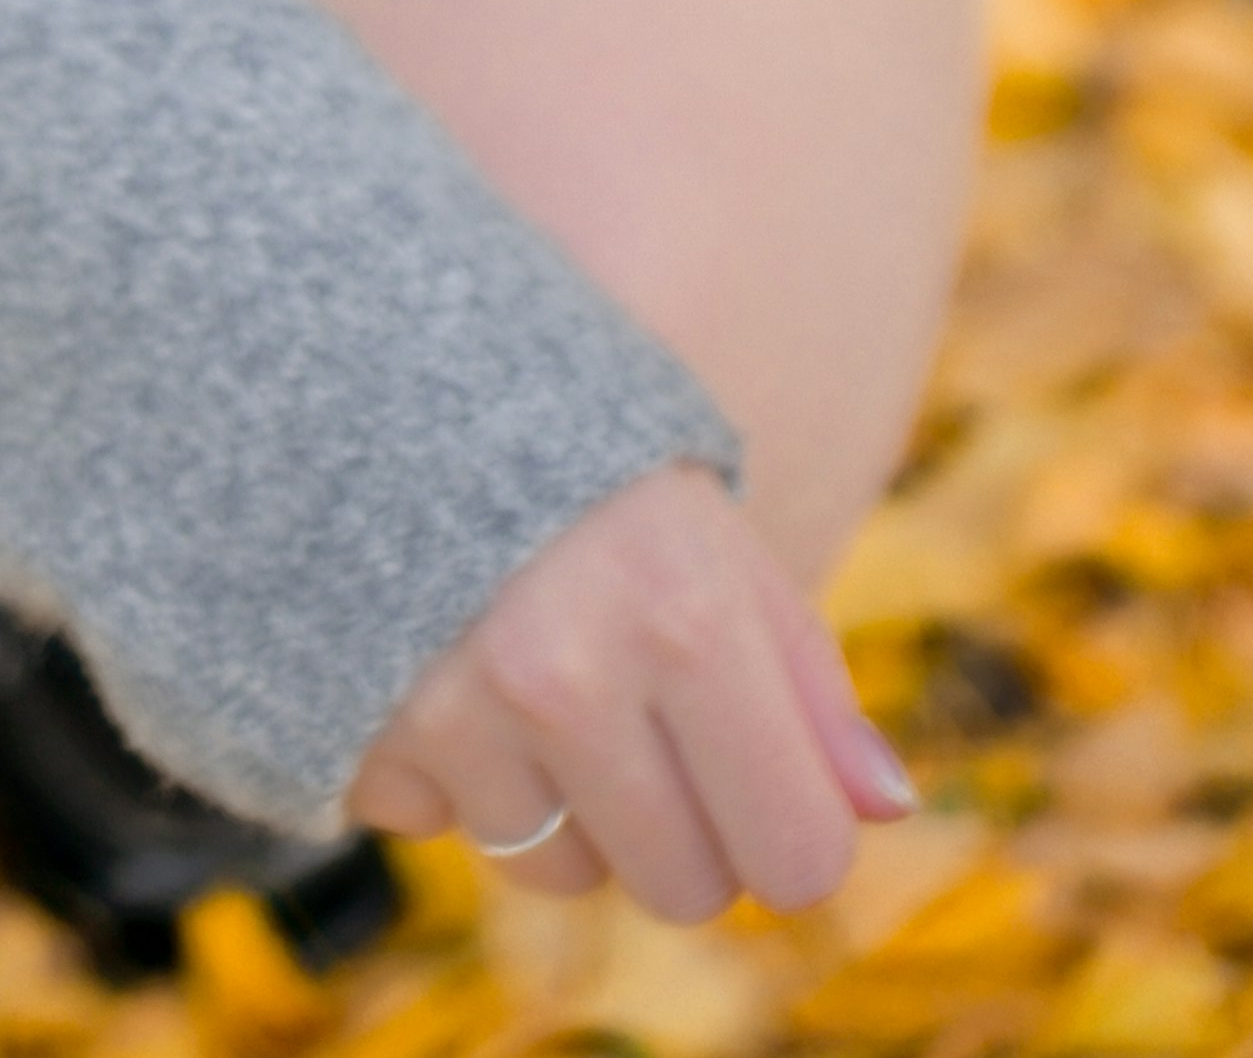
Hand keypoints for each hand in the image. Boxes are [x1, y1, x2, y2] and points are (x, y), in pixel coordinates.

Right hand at [349, 464, 912, 923]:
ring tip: (533, 673)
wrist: (370, 362)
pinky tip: (439, 662)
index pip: (799, 857)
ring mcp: (456, 715)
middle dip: (679, 822)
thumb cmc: (575, 455)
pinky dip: (449, 774)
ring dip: (562, 802)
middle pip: (686, 890)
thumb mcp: (710, 529)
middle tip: (639, 707)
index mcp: (684, 612)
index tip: (759, 769)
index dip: (789, 822)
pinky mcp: (365, 739)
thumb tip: (888, 809)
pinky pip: (446, 830)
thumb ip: (806, 674)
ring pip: (565, 874)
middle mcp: (568, 674)